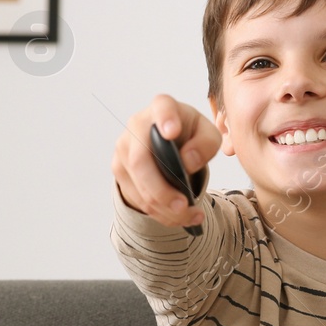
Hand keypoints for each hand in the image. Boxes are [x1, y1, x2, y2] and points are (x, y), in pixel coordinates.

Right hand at [111, 94, 220, 227]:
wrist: (166, 144)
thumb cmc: (188, 135)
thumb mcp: (207, 135)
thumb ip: (206, 143)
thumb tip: (188, 161)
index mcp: (163, 108)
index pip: (162, 108)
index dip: (166, 119)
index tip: (172, 132)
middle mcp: (137, 124)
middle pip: (141, 160)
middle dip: (162, 189)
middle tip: (183, 205)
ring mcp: (123, 147)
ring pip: (139, 185)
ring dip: (164, 207)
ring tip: (190, 216)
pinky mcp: (119, 169)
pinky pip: (137, 197)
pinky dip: (159, 212)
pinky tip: (178, 216)